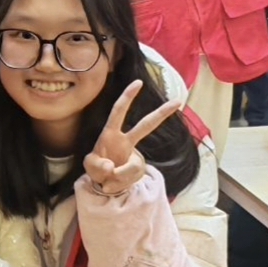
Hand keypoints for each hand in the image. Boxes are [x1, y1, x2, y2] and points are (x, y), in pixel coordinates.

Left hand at [83, 80, 181, 194]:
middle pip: (146, 124)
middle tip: (178, 101)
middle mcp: (126, 141)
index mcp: (110, 134)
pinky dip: (120, 184)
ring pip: (134, 166)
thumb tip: (111, 167)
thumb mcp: (90, 166)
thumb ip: (97, 166)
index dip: (127, 97)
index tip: (138, 82)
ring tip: (107, 182)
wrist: (104, 183)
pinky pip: (132, 177)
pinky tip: (115, 184)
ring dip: (118, 177)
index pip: (118, 112)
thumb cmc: (96, 167)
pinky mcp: (139, 168)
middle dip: (161, 113)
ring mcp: (134, 155)